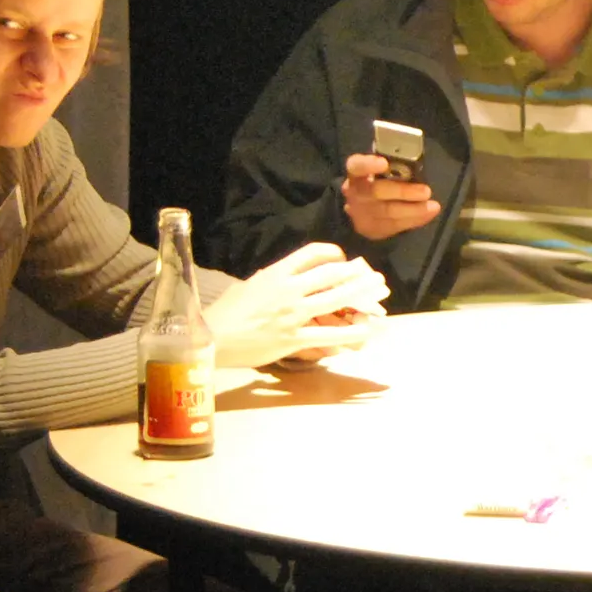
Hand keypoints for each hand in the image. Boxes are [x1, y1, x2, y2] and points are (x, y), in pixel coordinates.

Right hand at [204, 241, 388, 366]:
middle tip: (375, 276)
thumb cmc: (226, 312)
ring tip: (380, 292)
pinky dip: (354, 332)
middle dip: (358, 273)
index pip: (312, 253)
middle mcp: (288, 290)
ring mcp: (293, 314)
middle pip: (332, 274)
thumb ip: (273, 280)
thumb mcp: (249, 286)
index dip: (333, 253)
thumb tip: (290, 277)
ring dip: (363, 294)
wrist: (211, 338)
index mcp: (276, 273)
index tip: (342, 259)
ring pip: (337, 300)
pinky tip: (370, 329)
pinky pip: (331, 335)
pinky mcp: (295, 338)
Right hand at [340, 151, 440, 240]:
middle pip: (377, 191)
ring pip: (387, 212)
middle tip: (426, 191)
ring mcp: (360, 212)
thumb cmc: (380, 182)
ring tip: (432, 207)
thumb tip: (417, 169)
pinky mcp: (370, 228)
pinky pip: (394, 225)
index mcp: (356, 172)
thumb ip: (395, 167)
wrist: (363, 207)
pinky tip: (428, 214)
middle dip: (403, 192)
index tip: (384, 163)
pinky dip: (414, 220)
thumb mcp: (384, 170)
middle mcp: (355, 192)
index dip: (368, 164)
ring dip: (413, 210)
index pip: (357, 165)